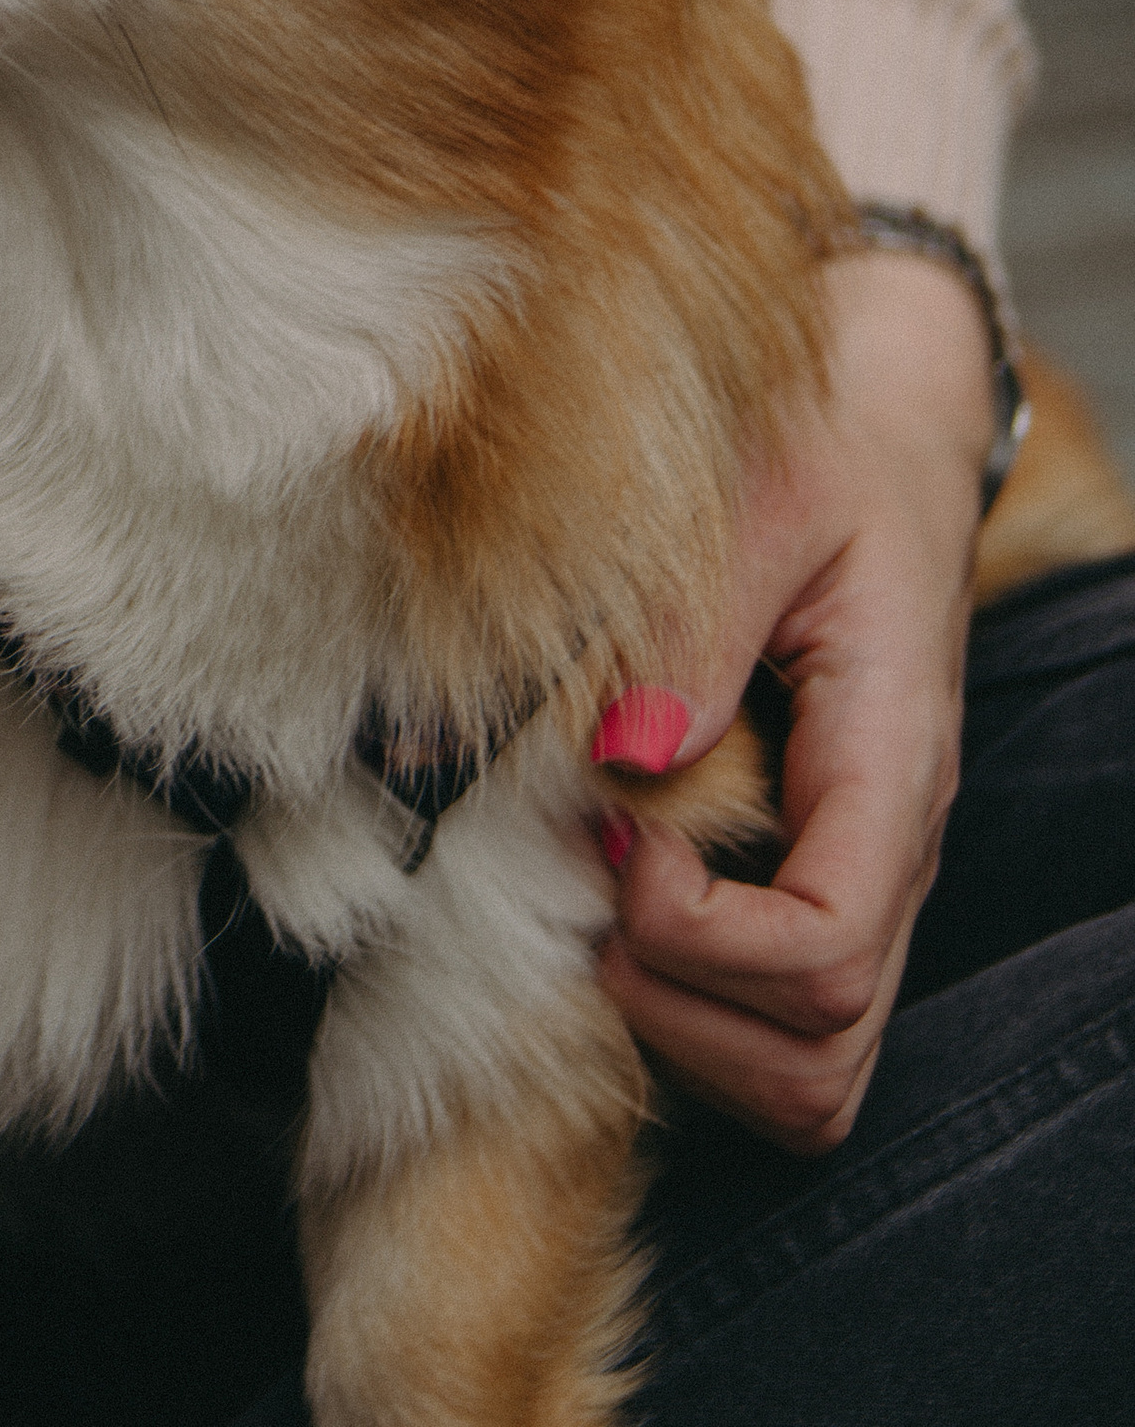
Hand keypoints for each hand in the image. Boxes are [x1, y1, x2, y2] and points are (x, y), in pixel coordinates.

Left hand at [593, 249, 990, 1152]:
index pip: (827, 958)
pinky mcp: (826, 865)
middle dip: (684, 1010)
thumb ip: (689, 624)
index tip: (614, 837)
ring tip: (606, 892)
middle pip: (823, 1057)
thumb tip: (613, 757)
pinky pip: (786, 1016)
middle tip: (594, 886)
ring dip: (688, 1022)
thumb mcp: (762, 496)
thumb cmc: (827, 448)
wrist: (892, 419)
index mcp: (890, 762)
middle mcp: (892, 844)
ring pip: (811, 1068)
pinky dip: (697, 1000)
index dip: (699, 940)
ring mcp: (866, 868)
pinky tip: (628, 884)